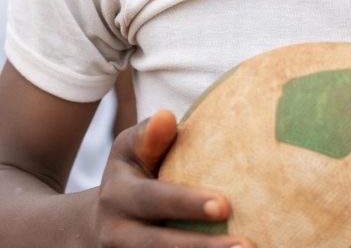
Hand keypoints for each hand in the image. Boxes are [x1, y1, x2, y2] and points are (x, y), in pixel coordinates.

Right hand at [95, 109, 254, 246]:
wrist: (102, 219)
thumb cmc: (136, 167)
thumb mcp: (133, 147)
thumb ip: (150, 135)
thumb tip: (167, 116)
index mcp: (118, 194)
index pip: (154, 199)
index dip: (186, 204)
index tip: (224, 206)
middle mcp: (116, 233)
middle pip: (158, 245)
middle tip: (246, 246)